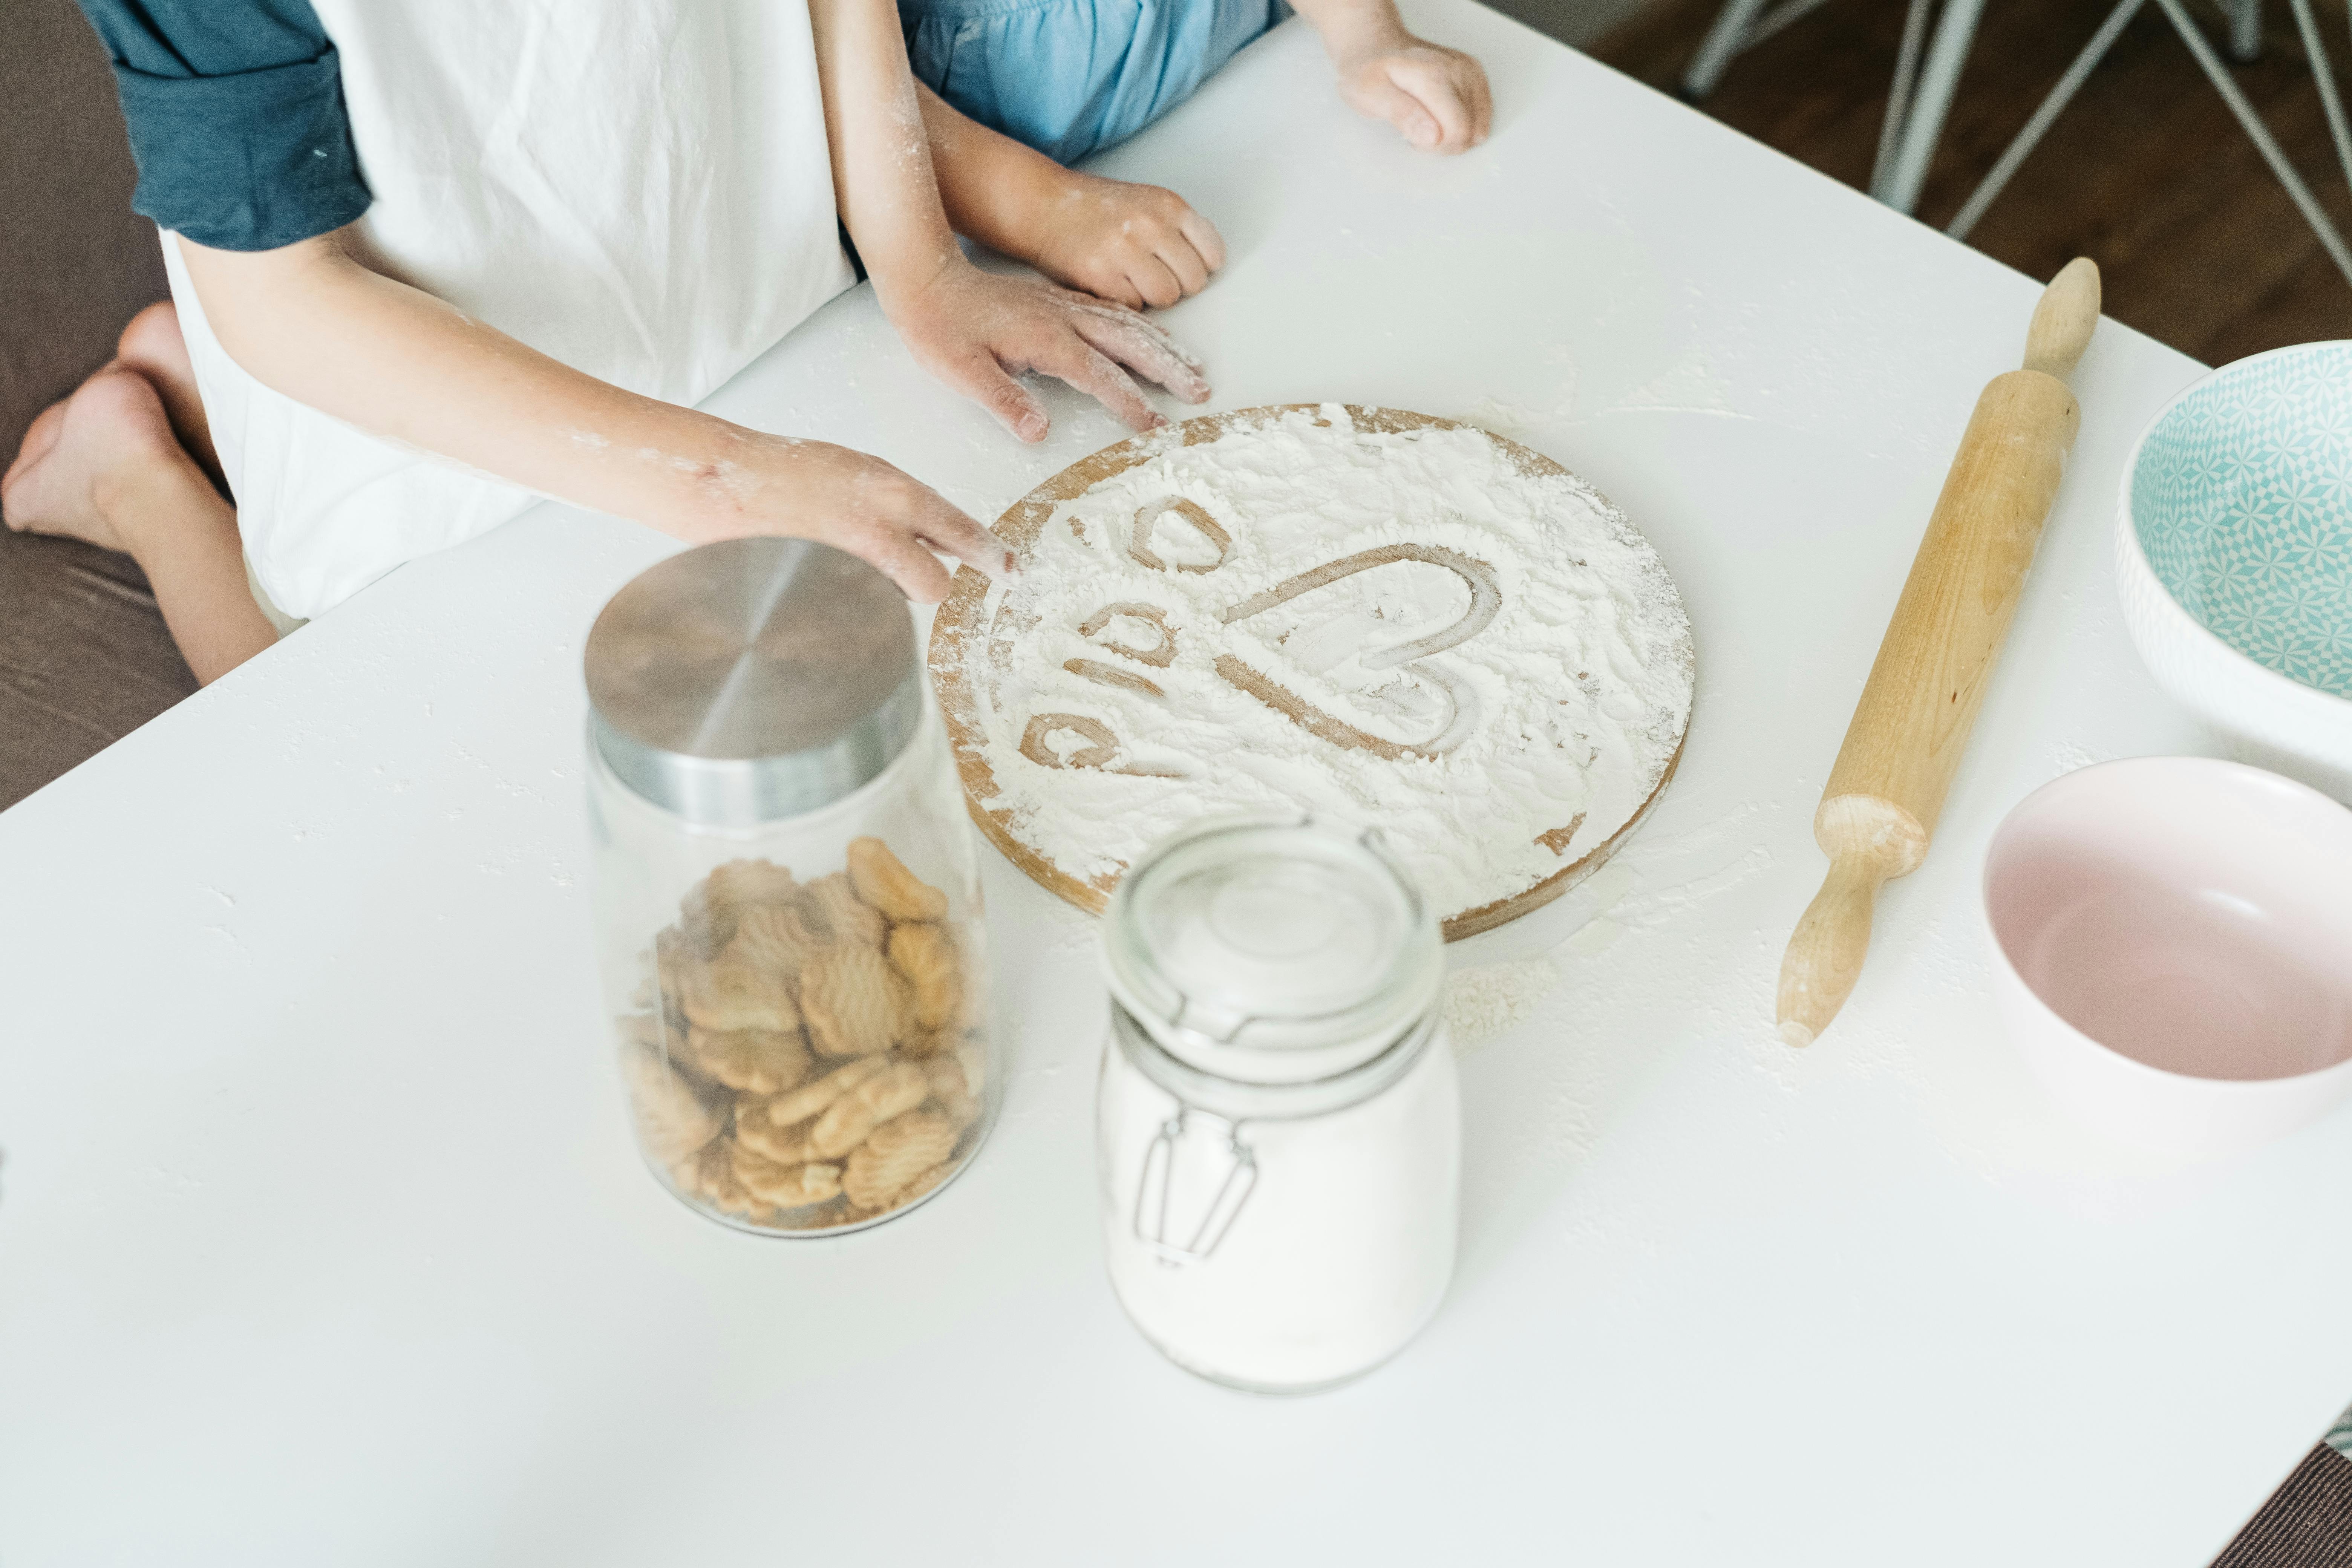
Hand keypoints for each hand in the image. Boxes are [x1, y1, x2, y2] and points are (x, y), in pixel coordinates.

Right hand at [678, 431, 1011, 603]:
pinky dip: (850, 601)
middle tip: (898, 567)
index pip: (963, 533)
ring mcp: (853, 567)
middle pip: (936, 586)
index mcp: (896, 493)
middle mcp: (883, 531)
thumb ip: (904, 506)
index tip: (1011, 572)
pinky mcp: (829, 594)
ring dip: (882, 590)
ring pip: (895, 599)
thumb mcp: (862, 472)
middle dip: (925, 583)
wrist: (728, 481)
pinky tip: (822, 575)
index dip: (992, 557)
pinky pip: (860, 610)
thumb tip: (939, 537)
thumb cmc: (792, 472)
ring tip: (840, 557)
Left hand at [880, 259, 1210, 440]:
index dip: (1129, 402)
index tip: (1153, 427)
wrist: (925, 278)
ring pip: (1126, 324)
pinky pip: (1111, 311)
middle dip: (1168, 368)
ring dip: (1163, 346)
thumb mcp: (961, 371)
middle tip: (1200, 391)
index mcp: (1045, 338)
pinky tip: (1152, 336)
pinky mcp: (1057, 300)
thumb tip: (1038, 431)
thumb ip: (1002, 400)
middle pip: (1129, 343)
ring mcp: (1063, 305)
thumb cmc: (939, 327)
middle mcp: (1062, 317)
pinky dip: (1140, 325)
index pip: (1098, 375)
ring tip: (1193, 366)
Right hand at [1029, 171, 1226, 308]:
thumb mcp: (1147, 201)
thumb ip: (1180, 226)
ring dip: (1153, 296)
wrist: (1044, 206)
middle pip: (1194, 281)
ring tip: (1133, 280)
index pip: (1213, 254)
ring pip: (1167, 297)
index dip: (1200, 266)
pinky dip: (1126, 302)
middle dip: (1177, 284)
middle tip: (1153, 274)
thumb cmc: (1099, 209)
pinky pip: (1135, 307)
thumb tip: (1210, 260)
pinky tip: (1112, 283)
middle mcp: (1150, 225)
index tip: (1182, 266)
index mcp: (1168, 205)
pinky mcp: (1100, 276)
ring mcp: (1124, 251)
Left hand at [1336, 32, 1491, 153]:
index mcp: (1433, 75)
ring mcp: (1470, 71)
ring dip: (1453, 136)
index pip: (1456, 130)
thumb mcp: (1369, 94)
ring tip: (1427, 123)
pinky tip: (1441, 117)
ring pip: (1478, 128)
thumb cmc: (1370, 72)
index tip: (1413, 139)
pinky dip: (1463, 125)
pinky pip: (1482, 117)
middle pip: (1470, 132)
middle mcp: (1458, 69)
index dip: (1435, 147)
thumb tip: (1432, 136)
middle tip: (1416, 132)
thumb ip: (1401, 114)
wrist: (1376, 47)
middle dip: (1443, 144)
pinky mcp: (1476, 75)